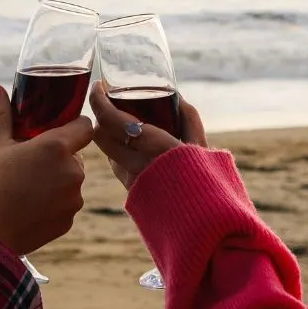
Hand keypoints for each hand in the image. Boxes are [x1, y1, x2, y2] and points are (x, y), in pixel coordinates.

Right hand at [0, 85, 93, 255]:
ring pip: (71, 181)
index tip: (55, 131)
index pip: (84, 127)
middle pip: (75, 155)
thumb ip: (1, 115)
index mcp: (55, 148)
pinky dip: (53, 203)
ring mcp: (73, 199)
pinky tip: (29, 207)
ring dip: (56, 180)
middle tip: (28, 162)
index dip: (72, 126)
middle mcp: (72, 172)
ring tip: (26, 187)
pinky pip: (66, 204)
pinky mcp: (69, 221)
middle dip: (58, 157)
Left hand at [88, 81, 206, 188]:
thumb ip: (189, 119)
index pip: (111, 119)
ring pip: (106, 150)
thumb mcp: (201, 147)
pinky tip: (132, 147)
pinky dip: (119, 151)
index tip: (98, 86)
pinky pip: (116, 165)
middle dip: (100, 117)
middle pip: (100, 134)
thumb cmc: (208, 180)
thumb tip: (177, 97)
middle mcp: (136, 165)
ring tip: (120, 123)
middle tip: (109, 103)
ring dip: (109, 135)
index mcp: (154, 147)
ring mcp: (130, 181)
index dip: (98, 100)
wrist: (204, 222)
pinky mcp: (131, 192)